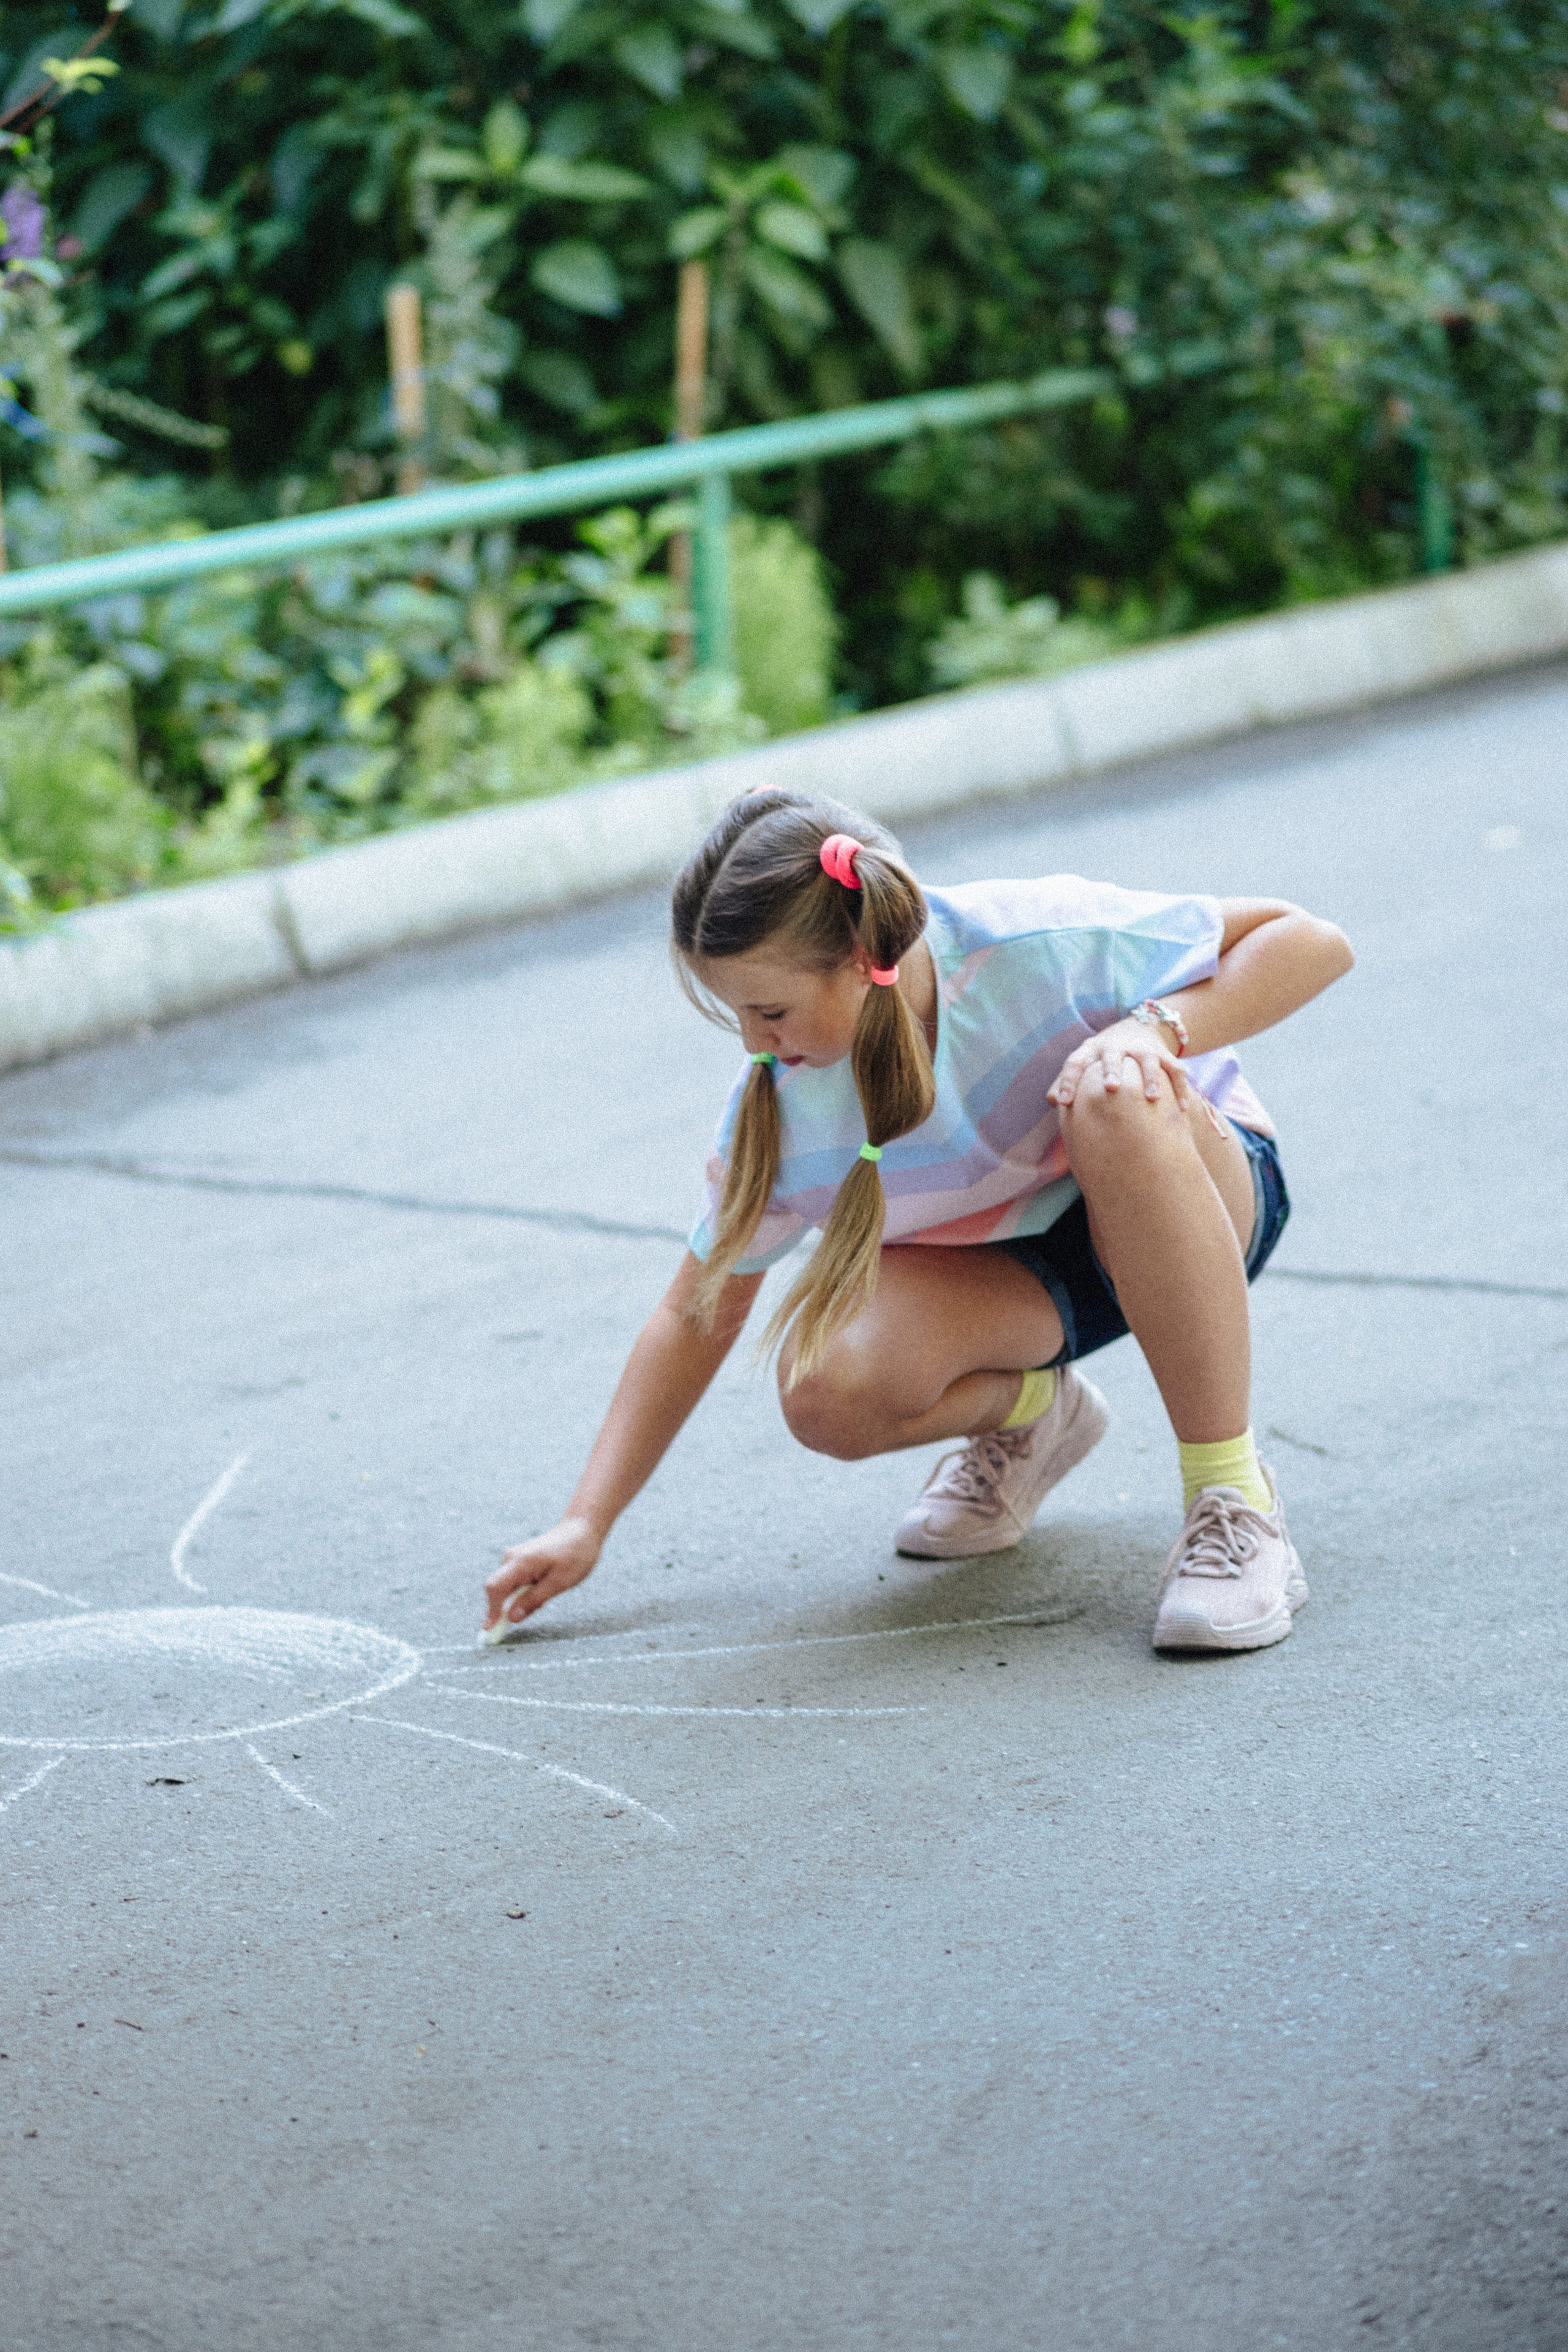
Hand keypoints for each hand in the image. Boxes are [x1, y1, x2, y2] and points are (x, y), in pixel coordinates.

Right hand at [483, 1515, 601, 1631]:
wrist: (581, 1529)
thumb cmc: (575, 1554)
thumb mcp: (559, 1583)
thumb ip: (533, 1600)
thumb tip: (512, 1618)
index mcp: (520, 1562)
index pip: (495, 1588)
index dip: (491, 1611)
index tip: (490, 1630)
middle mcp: (511, 1558)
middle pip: (498, 1590)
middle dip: (510, 1606)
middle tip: (541, 1604)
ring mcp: (514, 1558)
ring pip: (508, 1588)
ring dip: (521, 1598)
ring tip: (549, 1589)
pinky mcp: (519, 1560)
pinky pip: (515, 1582)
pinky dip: (525, 1591)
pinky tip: (545, 1584)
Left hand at [1048, 1017, 1190, 1111]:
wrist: (1138, 1028)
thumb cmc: (1102, 1055)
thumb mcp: (1085, 1062)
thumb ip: (1066, 1080)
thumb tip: (1052, 1101)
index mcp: (1091, 1050)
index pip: (1075, 1063)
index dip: (1067, 1081)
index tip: (1063, 1102)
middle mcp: (1116, 1047)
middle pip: (1112, 1056)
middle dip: (1112, 1071)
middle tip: (1111, 1088)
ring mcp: (1142, 1049)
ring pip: (1148, 1062)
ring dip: (1152, 1079)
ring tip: (1153, 1098)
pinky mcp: (1165, 1055)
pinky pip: (1175, 1070)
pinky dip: (1180, 1089)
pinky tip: (1181, 1109)